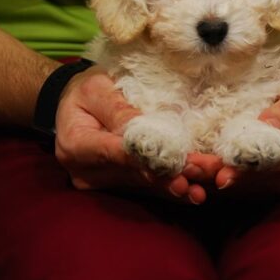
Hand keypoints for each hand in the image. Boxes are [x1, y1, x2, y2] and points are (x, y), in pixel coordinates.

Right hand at [54, 66, 206, 203]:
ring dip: (178, 182)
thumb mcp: (96, 88)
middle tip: (204, 171)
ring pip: (144, 184)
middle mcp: (86, 172)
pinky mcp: (116, 185)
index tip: (176, 161)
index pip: (115, 153)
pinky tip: (195, 192)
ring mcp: (101, 182)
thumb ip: (117, 109)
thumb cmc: (85, 91)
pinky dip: (171, 186)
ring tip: (207, 183)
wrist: (73, 105)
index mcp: (76, 144)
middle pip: (134, 173)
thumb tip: (141, 129)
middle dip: (172, 172)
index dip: (147, 158)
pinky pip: (145, 187)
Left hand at [204, 73, 279, 196]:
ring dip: (217, 181)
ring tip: (188, 171)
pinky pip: (245, 191)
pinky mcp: (274, 190)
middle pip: (264, 179)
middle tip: (193, 168)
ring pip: (251, 189)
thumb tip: (269, 126)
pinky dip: (219, 183)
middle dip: (227, 174)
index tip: (226, 163)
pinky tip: (196, 176)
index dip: (256, 163)